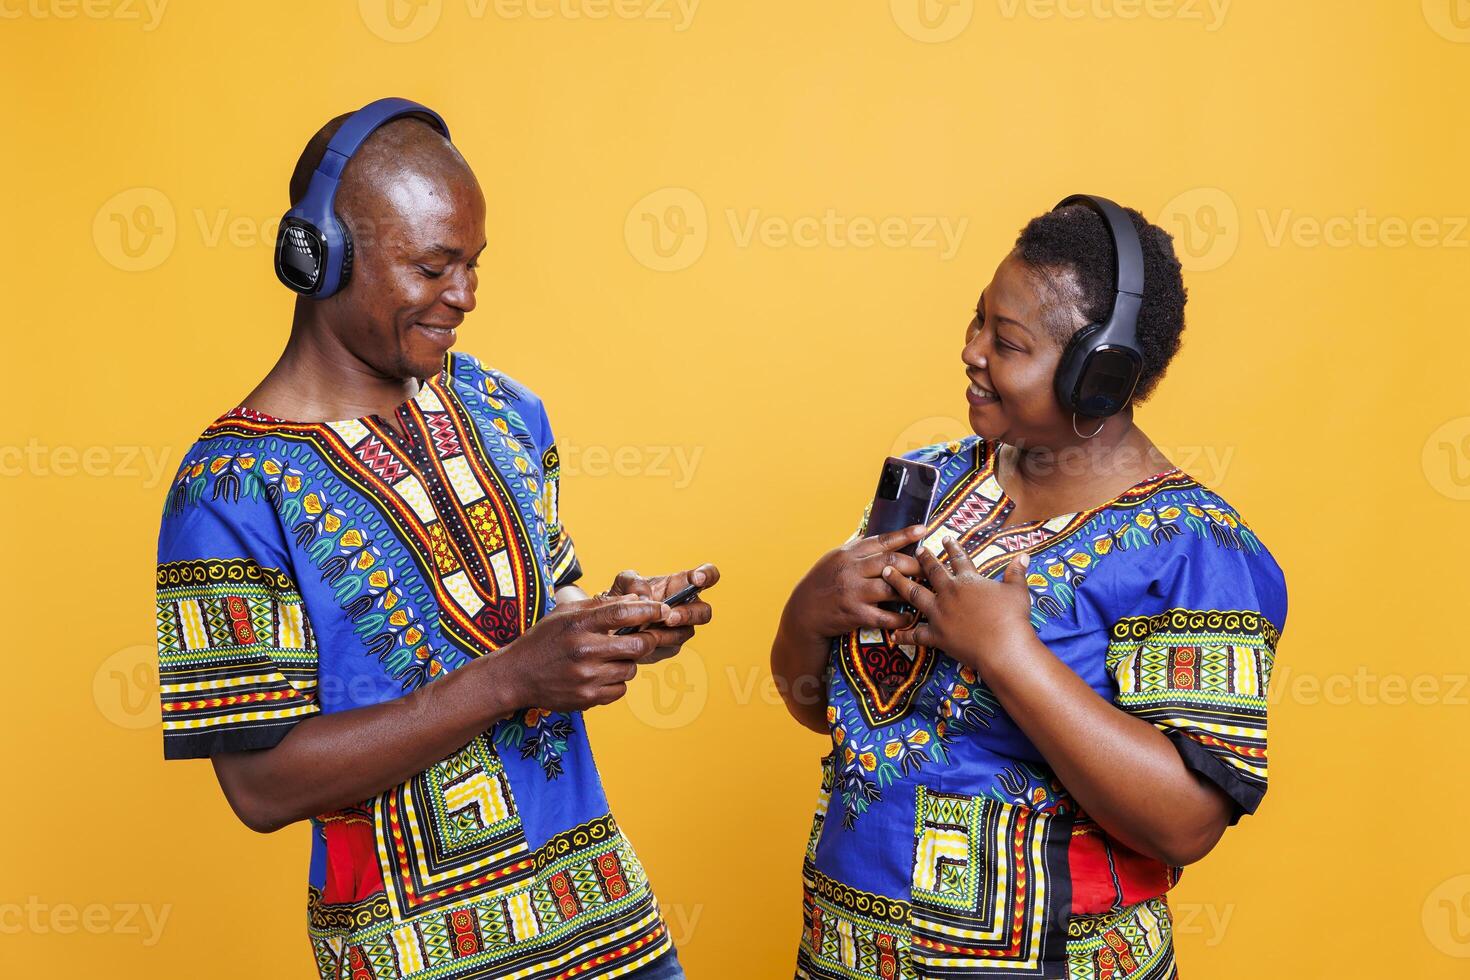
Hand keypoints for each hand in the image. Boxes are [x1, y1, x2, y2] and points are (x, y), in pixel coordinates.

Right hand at [499, 593, 670, 709]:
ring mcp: (586, 677)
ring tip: (611, 658)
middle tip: (644, 637)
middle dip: (647, 639)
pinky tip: (601, 675)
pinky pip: (620, 690)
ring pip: (631, 669)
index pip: (624, 612)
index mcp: (579, 624)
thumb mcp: (565, 614)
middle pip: (638, 644)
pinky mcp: (587, 699)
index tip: (662, 610)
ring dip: (628, 662)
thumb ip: (601, 605)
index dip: (650, 610)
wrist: (516, 676)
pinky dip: (617, 682)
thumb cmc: (543, 640)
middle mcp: (584, 650)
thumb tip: (637, 600)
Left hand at [604, 563, 718, 663]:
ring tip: (650, 629)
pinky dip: (657, 643)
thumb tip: (646, 598)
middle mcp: (686, 606)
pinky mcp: (670, 646)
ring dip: (670, 632)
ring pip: (687, 632)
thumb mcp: (623, 582)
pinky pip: (670, 646)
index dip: (708, 575)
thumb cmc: (623, 598)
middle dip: (689, 614)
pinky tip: (643, 639)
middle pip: (704, 611)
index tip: (697, 579)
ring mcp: (680, 628)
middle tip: (670, 616)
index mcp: (680, 584)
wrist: (610, 624)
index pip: (706, 575)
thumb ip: (634, 582)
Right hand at [782, 525, 927, 640]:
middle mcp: (851, 570)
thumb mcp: (835, 558)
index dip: (904, 535)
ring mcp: (852, 592)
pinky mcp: (854, 614)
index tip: (923, 530)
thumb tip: (881, 536)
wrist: (803, 611)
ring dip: (911, 591)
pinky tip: (910, 618)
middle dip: (915, 566)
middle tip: (931, 569)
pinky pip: (884, 616)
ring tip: (926, 593)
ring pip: (890, 588)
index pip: (881, 541)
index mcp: (849, 553)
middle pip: (891, 563)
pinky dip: (900, 618)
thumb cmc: (823, 582)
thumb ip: (857, 548)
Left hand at [882, 537, 1033, 671]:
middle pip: (931, 572)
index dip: (952, 548)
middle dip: (922, 560)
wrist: (1003, 646)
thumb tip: (1024, 555)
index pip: (959, 559)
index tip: (945, 538)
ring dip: (898, 583)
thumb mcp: (1017, 591)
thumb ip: (1016, 572)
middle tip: (914, 551)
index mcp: (968, 581)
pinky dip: (904, 636)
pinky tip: (893, 635)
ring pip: (913, 595)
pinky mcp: (936, 635)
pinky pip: (916, 635)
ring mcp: (939, 614)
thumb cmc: (1013, 618)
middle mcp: (949, 593)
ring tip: (886, 573)